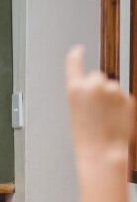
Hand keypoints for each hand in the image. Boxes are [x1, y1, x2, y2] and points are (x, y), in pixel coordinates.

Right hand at [65, 45, 135, 159]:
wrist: (103, 151)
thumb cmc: (87, 137)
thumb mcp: (76, 112)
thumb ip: (85, 95)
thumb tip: (97, 87)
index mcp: (76, 89)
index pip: (74, 64)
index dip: (76, 56)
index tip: (78, 50)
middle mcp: (94, 85)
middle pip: (97, 77)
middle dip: (98, 88)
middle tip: (96, 108)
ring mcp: (113, 90)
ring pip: (112, 88)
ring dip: (110, 99)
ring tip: (105, 118)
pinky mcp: (128, 97)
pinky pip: (123, 98)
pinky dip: (121, 107)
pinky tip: (115, 120)